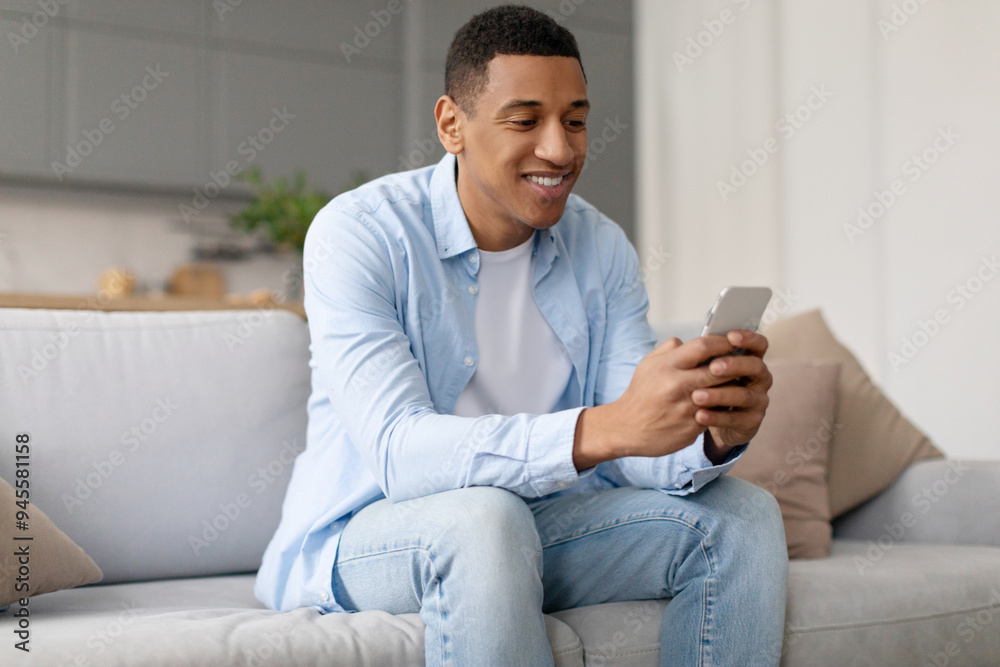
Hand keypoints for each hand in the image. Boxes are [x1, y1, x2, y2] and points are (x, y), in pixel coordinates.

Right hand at [574, 333, 762, 468]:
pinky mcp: (692, 427)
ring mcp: (687, 408)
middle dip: (734, 365)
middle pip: (720, 369)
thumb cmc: (640, 394)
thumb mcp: (648, 364)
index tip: (733, 341)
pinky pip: (715, 413)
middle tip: (742, 362)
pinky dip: (720, 408)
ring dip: (731, 387)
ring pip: (722, 393)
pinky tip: (721, 405)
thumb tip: (692, 341)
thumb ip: (670, 349)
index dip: (723, 341)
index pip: (703, 346)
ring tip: (735, 382)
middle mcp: (677, 385)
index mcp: (667, 366)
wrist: (626, 429)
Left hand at [691, 330, 771, 449]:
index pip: (758, 345)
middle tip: (713, 367)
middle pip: (756, 367)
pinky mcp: (751, 421)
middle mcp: (759, 378)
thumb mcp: (705, 370)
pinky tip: (699, 415)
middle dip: (734, 365)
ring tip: (696, 396)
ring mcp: (758, 401)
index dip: (749, 339)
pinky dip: (716, 417)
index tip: (731, 336)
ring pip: (744, 395)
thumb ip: (700, 357)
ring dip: (720, 394)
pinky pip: (735, 419)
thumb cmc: (710, 387)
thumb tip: (677, 342)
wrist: (713, 420)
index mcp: (749, 360)